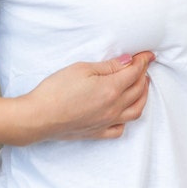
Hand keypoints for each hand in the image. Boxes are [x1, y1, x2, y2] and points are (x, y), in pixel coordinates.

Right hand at [22, 51, 154, 142]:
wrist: (38, 117)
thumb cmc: (56, 90)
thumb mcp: (82, 69)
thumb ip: (108, 66)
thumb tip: (129, 61)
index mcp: (111, 89)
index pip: (135, 72)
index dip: (143, 61)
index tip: (148, 54)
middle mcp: (114, 108)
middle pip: (138, 90)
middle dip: (144, 75)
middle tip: (143, 65)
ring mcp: (107, 122)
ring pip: (136, 111)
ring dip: (142, 96)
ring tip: (141, 85)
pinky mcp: (97, 133)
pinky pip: (120, 129)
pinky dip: (127, 119)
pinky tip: (124, 112)